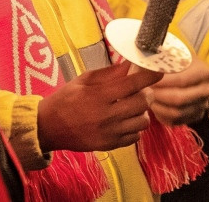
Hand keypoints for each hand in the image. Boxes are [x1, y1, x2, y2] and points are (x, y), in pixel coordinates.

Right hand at [37, 61, 161, 152]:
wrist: (49, 126)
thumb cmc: (67, 98)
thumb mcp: (84, 80)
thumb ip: (109, 73)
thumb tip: (131, 64)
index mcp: (99, 96)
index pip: (133, 84)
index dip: (150, 76)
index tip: (159, 70)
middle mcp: (107, 116)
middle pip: (143, 103)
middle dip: (148, 93)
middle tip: (142, 89)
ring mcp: (109, 133)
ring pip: (143, 122)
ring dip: (143, 111)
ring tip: (133, 106)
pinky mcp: (110, 145)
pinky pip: (135, 137)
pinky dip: (135, 127)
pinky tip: (126, 120)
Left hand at [147, 56, 208, 125]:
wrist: (186, 70)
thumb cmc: (173, 61)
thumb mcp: (168, 54)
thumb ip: (156, 60)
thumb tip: (141, 65)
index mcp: (203, 71)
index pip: (181, 80)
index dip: (161, 82)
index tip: (145, 81)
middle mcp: (206, 90)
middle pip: (179, 99)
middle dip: (157, 96)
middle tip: (143, 91)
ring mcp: (202, 105)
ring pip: (176, 113)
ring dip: (157, 107)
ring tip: (145, 98)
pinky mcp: (195, 116)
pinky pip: (175, 121)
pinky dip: (161, 115)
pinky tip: (153, 105)